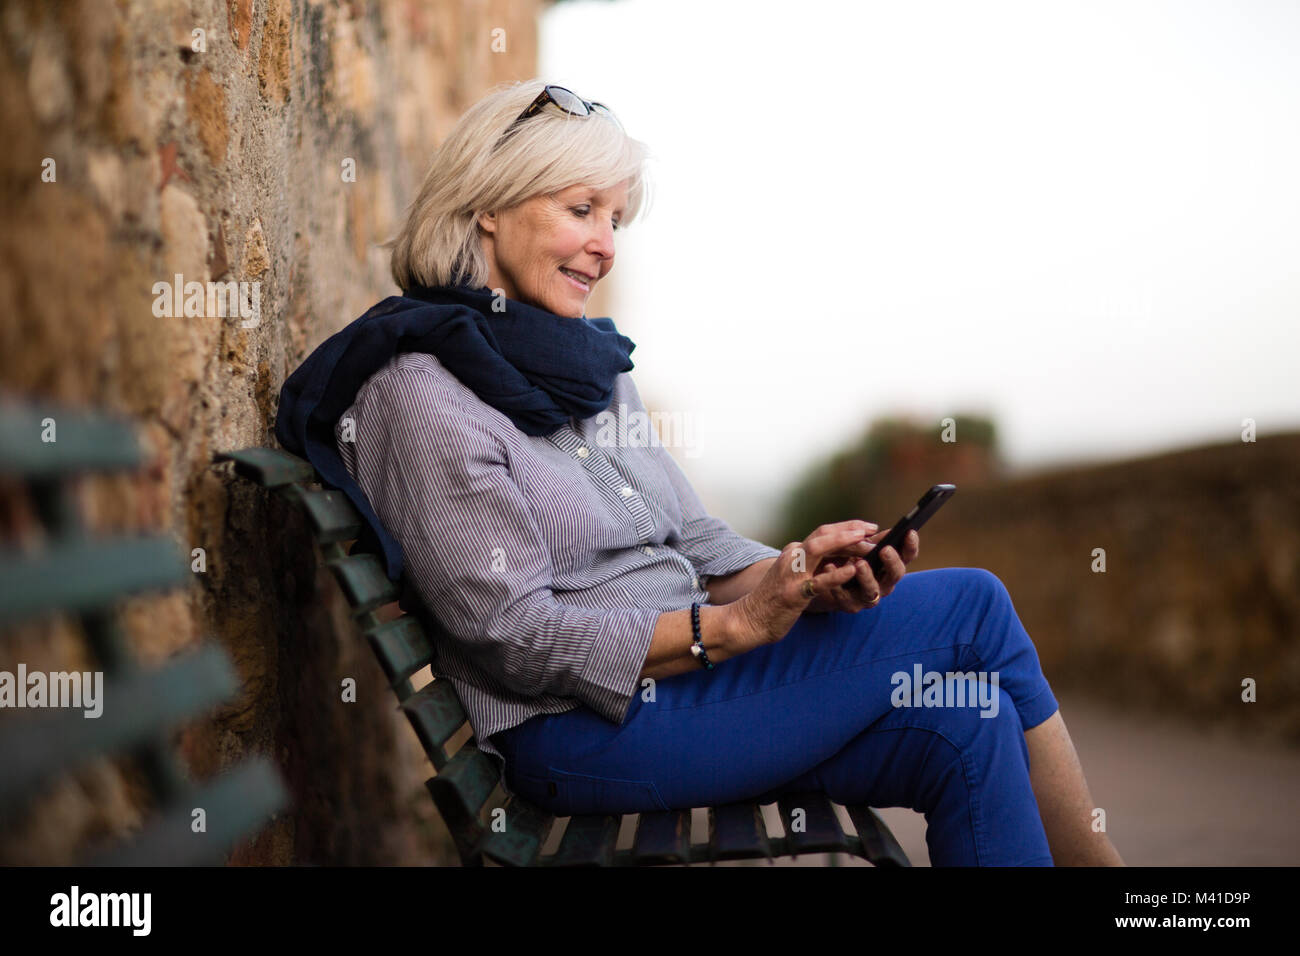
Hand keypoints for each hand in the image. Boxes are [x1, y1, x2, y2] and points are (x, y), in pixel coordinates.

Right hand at [728, 520, 880, 647]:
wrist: (750, 620)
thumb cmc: (775, 600)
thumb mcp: (794, 576)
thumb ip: (812, 565)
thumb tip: (841, 558)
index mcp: (794, 552)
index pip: (823, 532)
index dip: (847, 527)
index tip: (867, 526)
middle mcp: (792, 557)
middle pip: (822, 534)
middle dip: (849, 529)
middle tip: (872, 530)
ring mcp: (791, 574)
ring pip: (818, 549)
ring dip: (844, 542)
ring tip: (866, 542)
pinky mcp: (794, 594)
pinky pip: (818, 581)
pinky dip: (837, 574)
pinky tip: (853, 570)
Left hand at [805, 526, 919, 613]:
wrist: (828, 584)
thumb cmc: (849, 562)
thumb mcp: (862, 548)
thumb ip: (872, 540)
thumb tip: (878, 528)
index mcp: (890, 567)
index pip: (907, 556)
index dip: (911, 546)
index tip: (910, 532)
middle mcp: (884, 584)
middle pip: (895, 575)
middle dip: (892, 562)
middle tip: (885, 549)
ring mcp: (868, 597)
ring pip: (872, 590)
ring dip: (867, 576)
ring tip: (860, 563)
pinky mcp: (850, 605)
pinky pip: (845, 596)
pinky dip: (838, 583)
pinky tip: (830, 567)